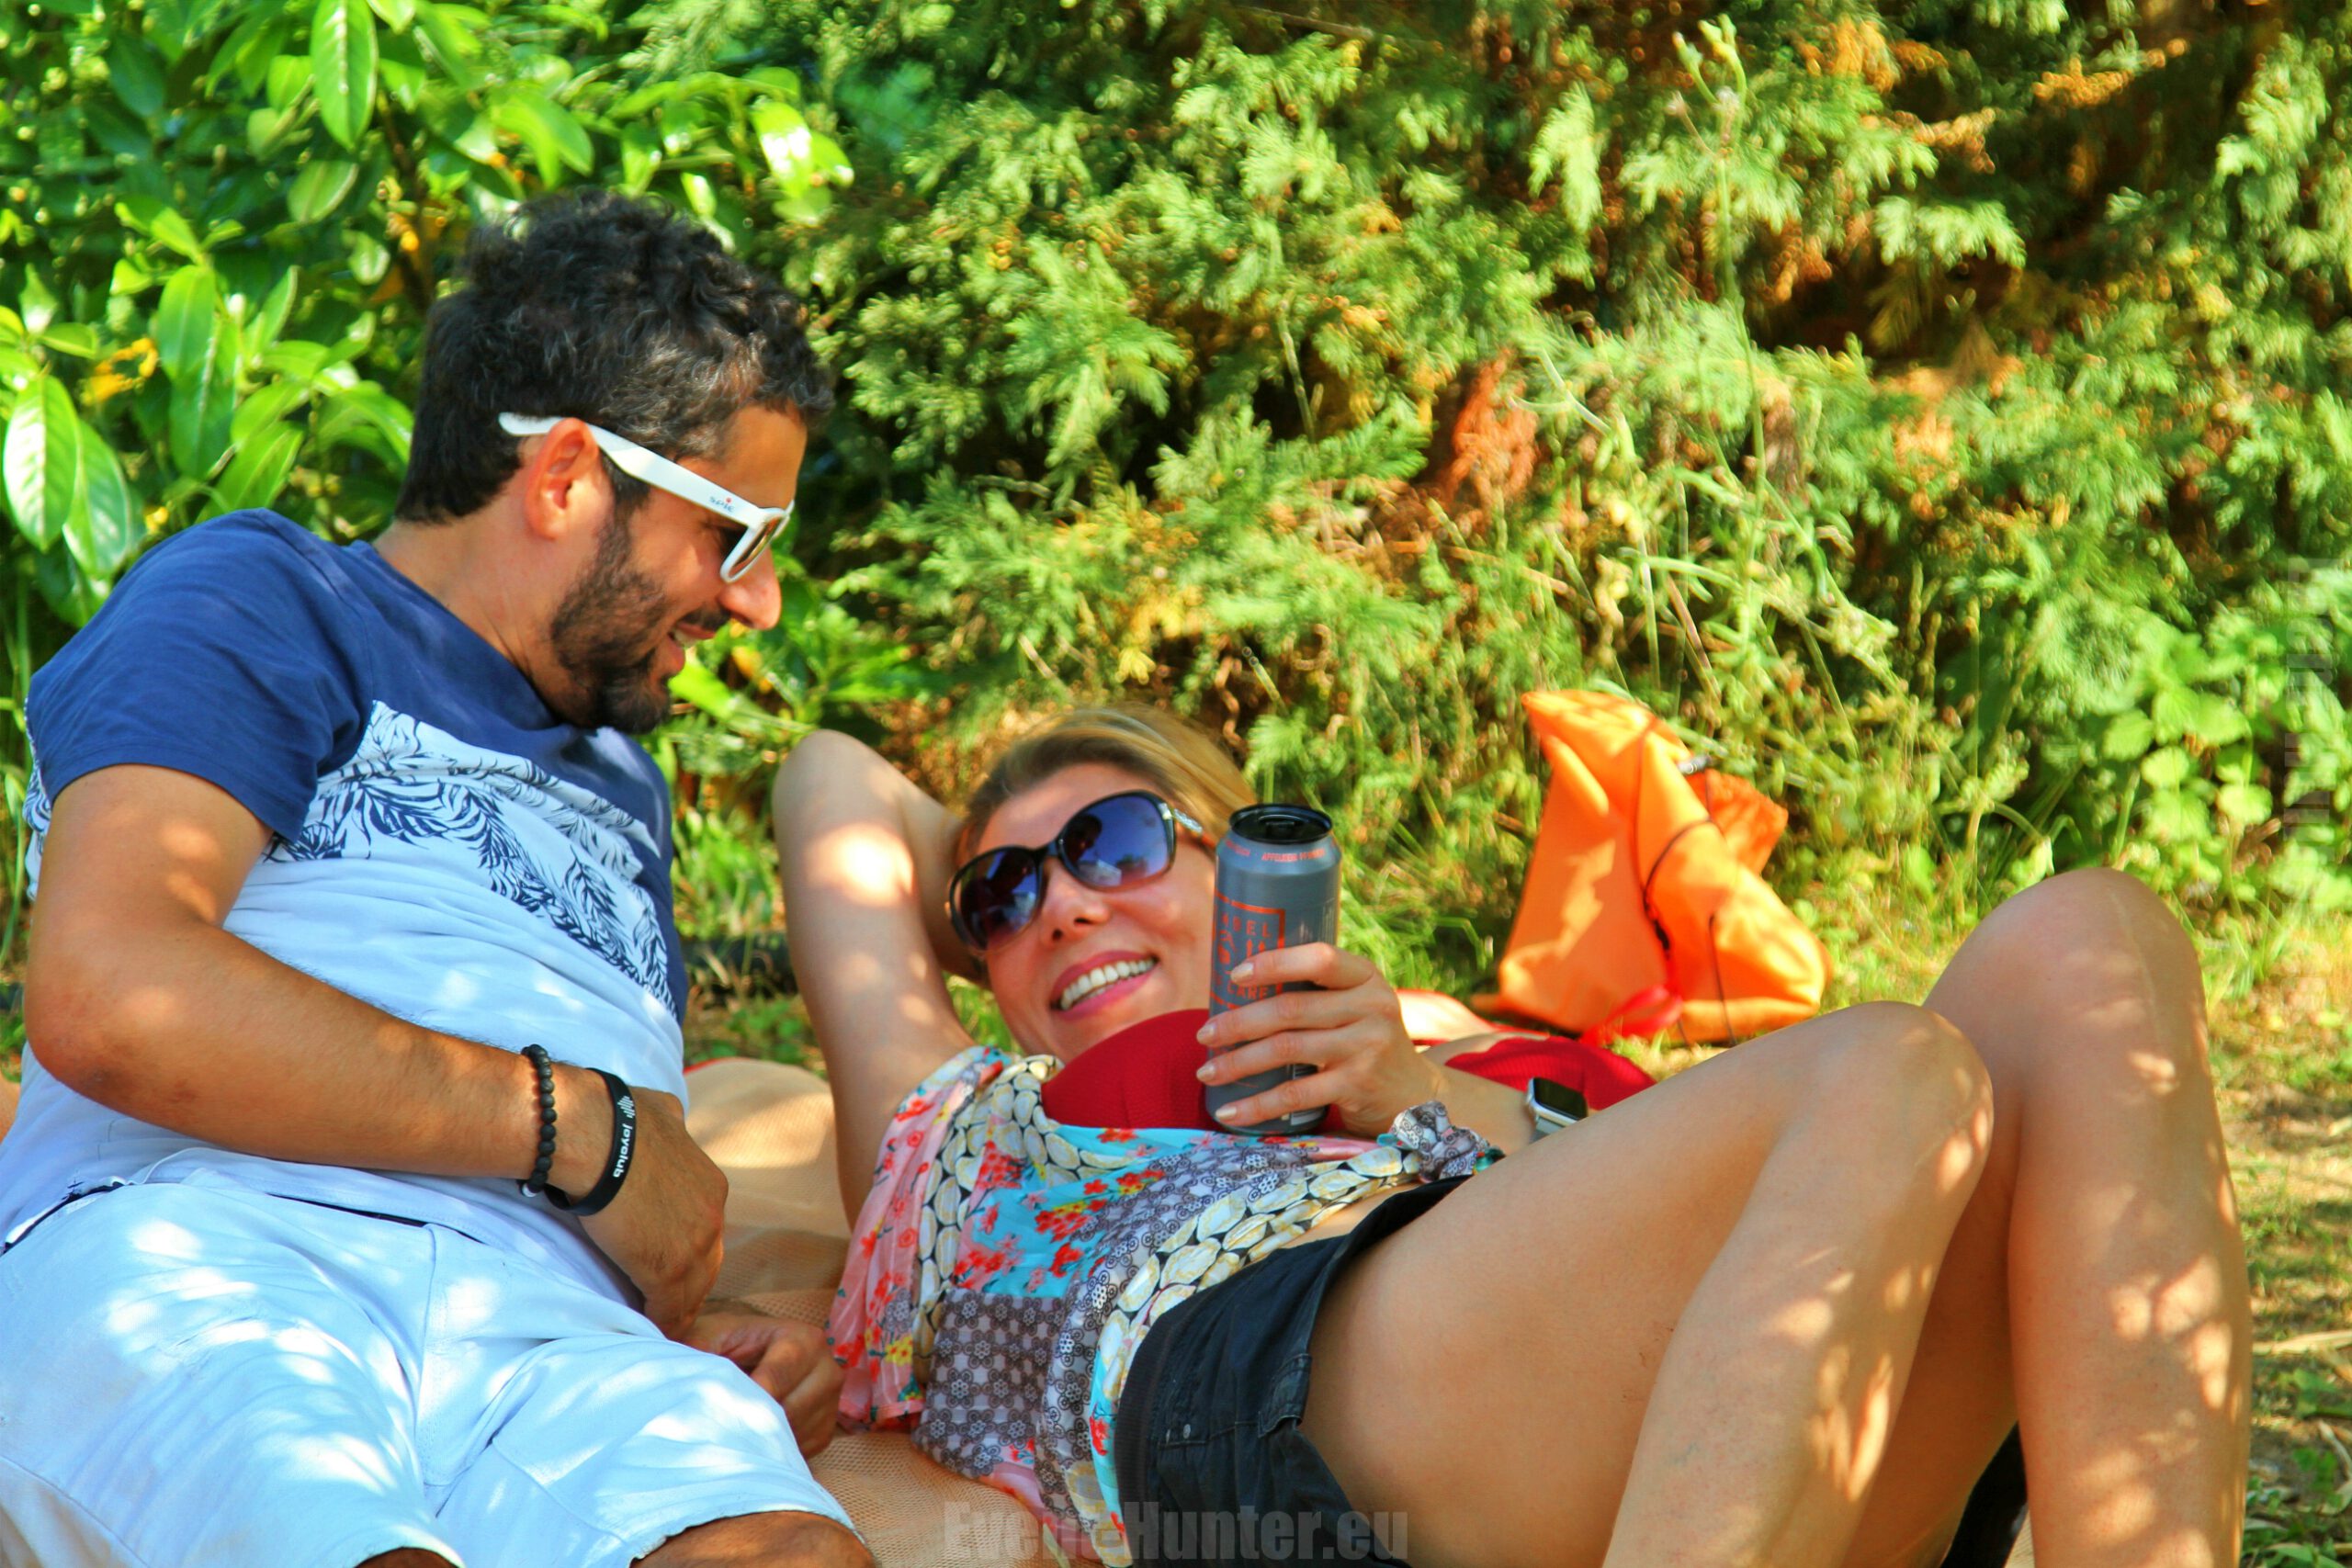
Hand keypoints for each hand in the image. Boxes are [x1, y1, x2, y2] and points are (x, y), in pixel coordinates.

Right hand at [564, 1076, 728, 1335]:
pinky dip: (662, 1322)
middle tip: (669, 1298)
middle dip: (690, 1280)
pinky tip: (652, 1330)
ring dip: (678, 1306)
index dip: (687, 1246)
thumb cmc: (615, 1118)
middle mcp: (713, 1215)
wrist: (595, 1136)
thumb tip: (669, 1119)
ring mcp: (695, 1245)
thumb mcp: (661, 1114)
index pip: (705, 1229)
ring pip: (693, 1289)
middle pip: (707, 1262)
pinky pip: (671, 1308)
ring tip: (663, 1322)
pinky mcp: (668, 1270)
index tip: (670, 1256)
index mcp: (712, 1184)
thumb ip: (672, 1127)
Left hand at [680, 1309, 844, 1458]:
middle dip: (751, 1422)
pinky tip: (754, 1438)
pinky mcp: (825, 1430)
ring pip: (794, 1435)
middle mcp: (828, 1369)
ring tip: (733, 1432)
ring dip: (762, 1440)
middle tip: (719, 1430)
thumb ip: (699, 1349)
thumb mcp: (711, 1335)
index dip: (744, 1398)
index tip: (717, 1413)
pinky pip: (799, 1451)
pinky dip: (774, 1451)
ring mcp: (832, 1403)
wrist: (754, 1355)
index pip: (776, 1379)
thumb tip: (684, 1374)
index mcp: (804, 1340)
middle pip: (789, 1411)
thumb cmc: (730, 1344)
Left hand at [1193, 943, 1446, 1137]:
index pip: (1320, 958)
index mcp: (1366, 978)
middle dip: (1239, 1022)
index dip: (1275, 962)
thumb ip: (1318, 994)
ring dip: (1238, 1062)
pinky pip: (1296, 1094)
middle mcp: (1372, 1007)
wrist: (1415, 1095)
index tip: (1233, 975)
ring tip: (1207, 1072)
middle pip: (1291, 1009)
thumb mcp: (1357, 1007)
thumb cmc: (1366, 1043)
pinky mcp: (1357, 1085)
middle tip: (1204, 1034)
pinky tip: (1230, 1110)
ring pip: (1286, 1049)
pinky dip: (1257, 1104)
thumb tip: (1237, 989)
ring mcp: (1366, 1047)